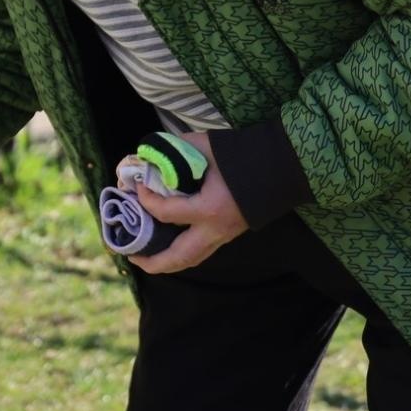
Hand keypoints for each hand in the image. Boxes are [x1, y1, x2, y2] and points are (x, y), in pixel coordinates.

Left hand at [130, 132, 247, 274]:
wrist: (280, 165)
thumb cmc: (241, 155)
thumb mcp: (203, 147)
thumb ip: (173, 151)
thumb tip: (147, 156)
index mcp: (208, 209)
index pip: (166, 212)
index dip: (146, 200)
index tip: (137, 186)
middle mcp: (215, 230)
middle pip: (179, 257)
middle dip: (152, 261)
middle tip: (130, 254)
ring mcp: (225, 235)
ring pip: (192, 260)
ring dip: (168, 263)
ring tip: (147, 259)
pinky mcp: (230, 234)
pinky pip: (202, 252)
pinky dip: (183, 254)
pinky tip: (170, 247)